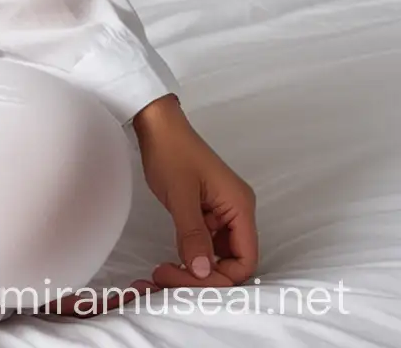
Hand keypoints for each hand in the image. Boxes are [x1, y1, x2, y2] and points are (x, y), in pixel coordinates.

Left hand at [133, 95, 258, 289]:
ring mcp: (221, 211)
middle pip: (232, 260)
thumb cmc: (170, 150)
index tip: (190, 279)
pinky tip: (173, 258)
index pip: (246, 259)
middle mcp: (237, 211)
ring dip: (197, 266)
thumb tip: (203, 273)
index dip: (222, 277)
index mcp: (240, 207)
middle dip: (205, 275)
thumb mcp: (180, 195)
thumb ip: (192, 234)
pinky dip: (193, 252)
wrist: (156, 122)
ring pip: (218, 253)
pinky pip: (206, 241)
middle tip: (168, 276)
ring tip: (166, 271)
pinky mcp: (206, 209)